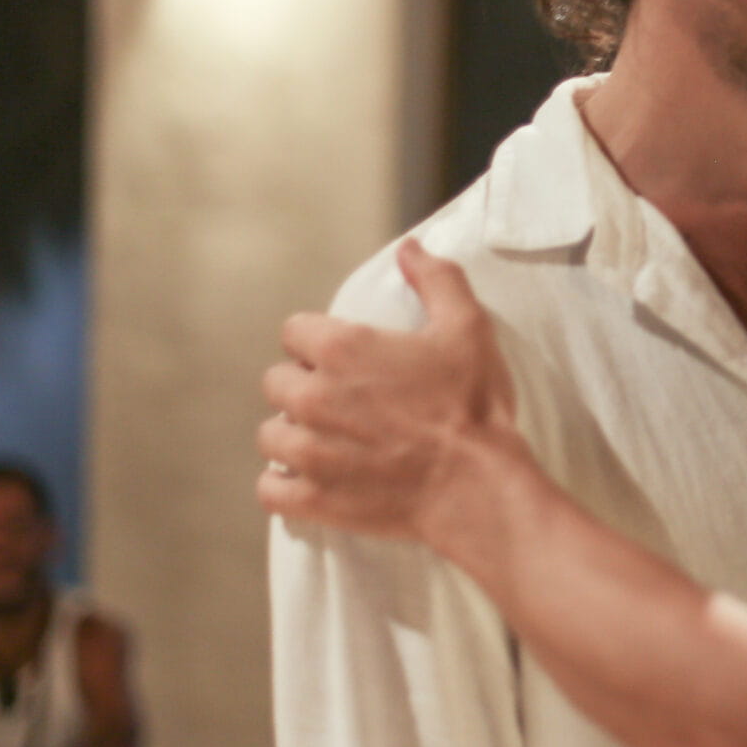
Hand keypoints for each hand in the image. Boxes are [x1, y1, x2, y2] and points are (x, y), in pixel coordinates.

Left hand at [257, 239, 526, 545]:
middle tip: (340, 402)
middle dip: (303, 388)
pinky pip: (270, 490)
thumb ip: (436, 279)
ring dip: (292, 436)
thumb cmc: (472, 404)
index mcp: (341, 348)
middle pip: (276, 382)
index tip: (343, 359)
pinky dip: (283, 487)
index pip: (293, 331)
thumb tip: (409, 248)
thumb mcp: (468, 327)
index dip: (317, 342)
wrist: (477, 485)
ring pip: (270, 435)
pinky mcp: (313, 498)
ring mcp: (308, 451)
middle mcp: (312, 396)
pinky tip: (307, 482)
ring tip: (327, 443)